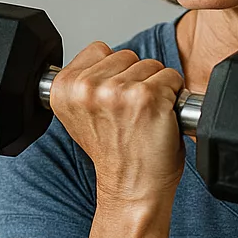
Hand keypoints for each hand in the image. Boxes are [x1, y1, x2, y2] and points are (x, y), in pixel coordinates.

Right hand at [49, 42, 184, 205]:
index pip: (98, 49)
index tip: (111, 101)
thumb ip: (85, 83)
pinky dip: (174, 96)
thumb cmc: (114, 154)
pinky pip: (171, 77)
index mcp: (64, 89)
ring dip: (155, 87)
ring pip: (150, 65)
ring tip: (143, 117)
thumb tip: (105, 58)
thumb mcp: (81, 114)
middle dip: (135, 79)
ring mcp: (116, 91)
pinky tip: (158, 118)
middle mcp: (85, 88)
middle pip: (126, 55)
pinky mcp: (147, 96)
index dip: (112, 73)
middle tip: (130, 113)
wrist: (131, 188)